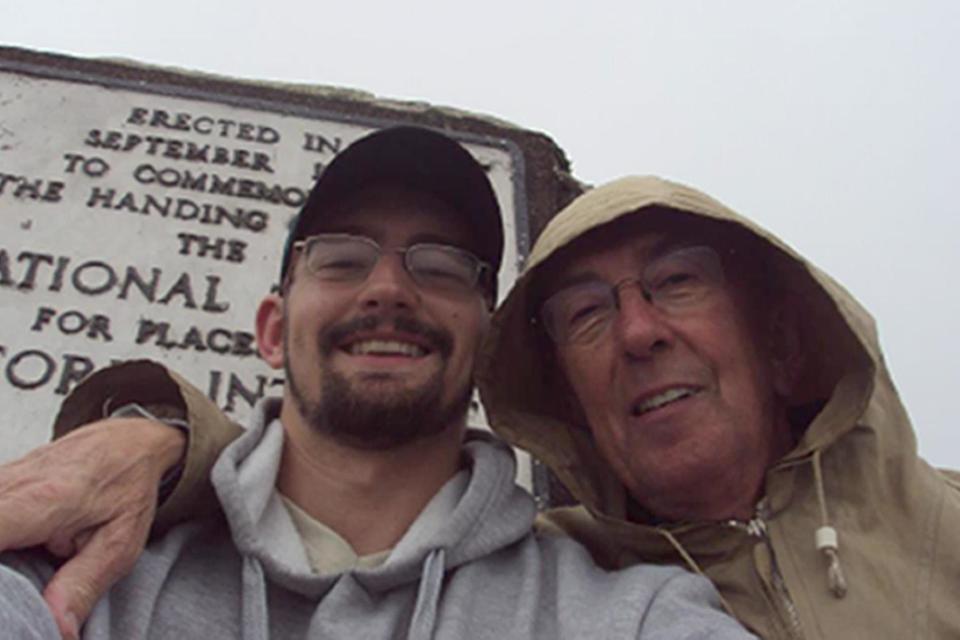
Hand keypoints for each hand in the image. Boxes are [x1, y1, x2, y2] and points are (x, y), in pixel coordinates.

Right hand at [0, 418, 185, 638]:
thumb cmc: (127, 488)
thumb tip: (57, 631)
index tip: (5, 593)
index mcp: (38, 502)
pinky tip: (15, 555)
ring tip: (21, 570)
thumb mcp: (119, 544)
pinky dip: (1, 535)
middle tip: (16, 592)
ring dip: (1, 557)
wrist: (130, 442)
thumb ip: (81, 586)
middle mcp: (9, 485)